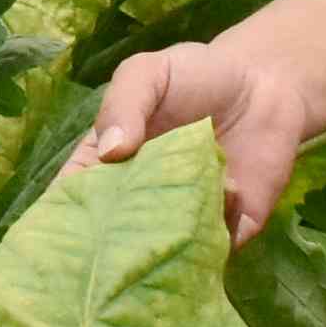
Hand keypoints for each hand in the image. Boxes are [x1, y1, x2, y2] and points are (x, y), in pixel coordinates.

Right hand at [81, 9, 325, 237]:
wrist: (264, 83)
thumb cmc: (194, 76)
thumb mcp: (147, 73)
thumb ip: (123, 104)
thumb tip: (110, 151)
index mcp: (106, 170)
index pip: (72, 204)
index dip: (63, 224)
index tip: (60, 239)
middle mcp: (140, 206)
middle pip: (114, 243)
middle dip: (111, 251)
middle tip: (119, 240)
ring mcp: (182, 223)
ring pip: (164, 253)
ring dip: (168, 242)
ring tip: (181, 206)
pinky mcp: (228, 231)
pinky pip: (216, 250)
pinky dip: (219, 233)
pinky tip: (231, 190)